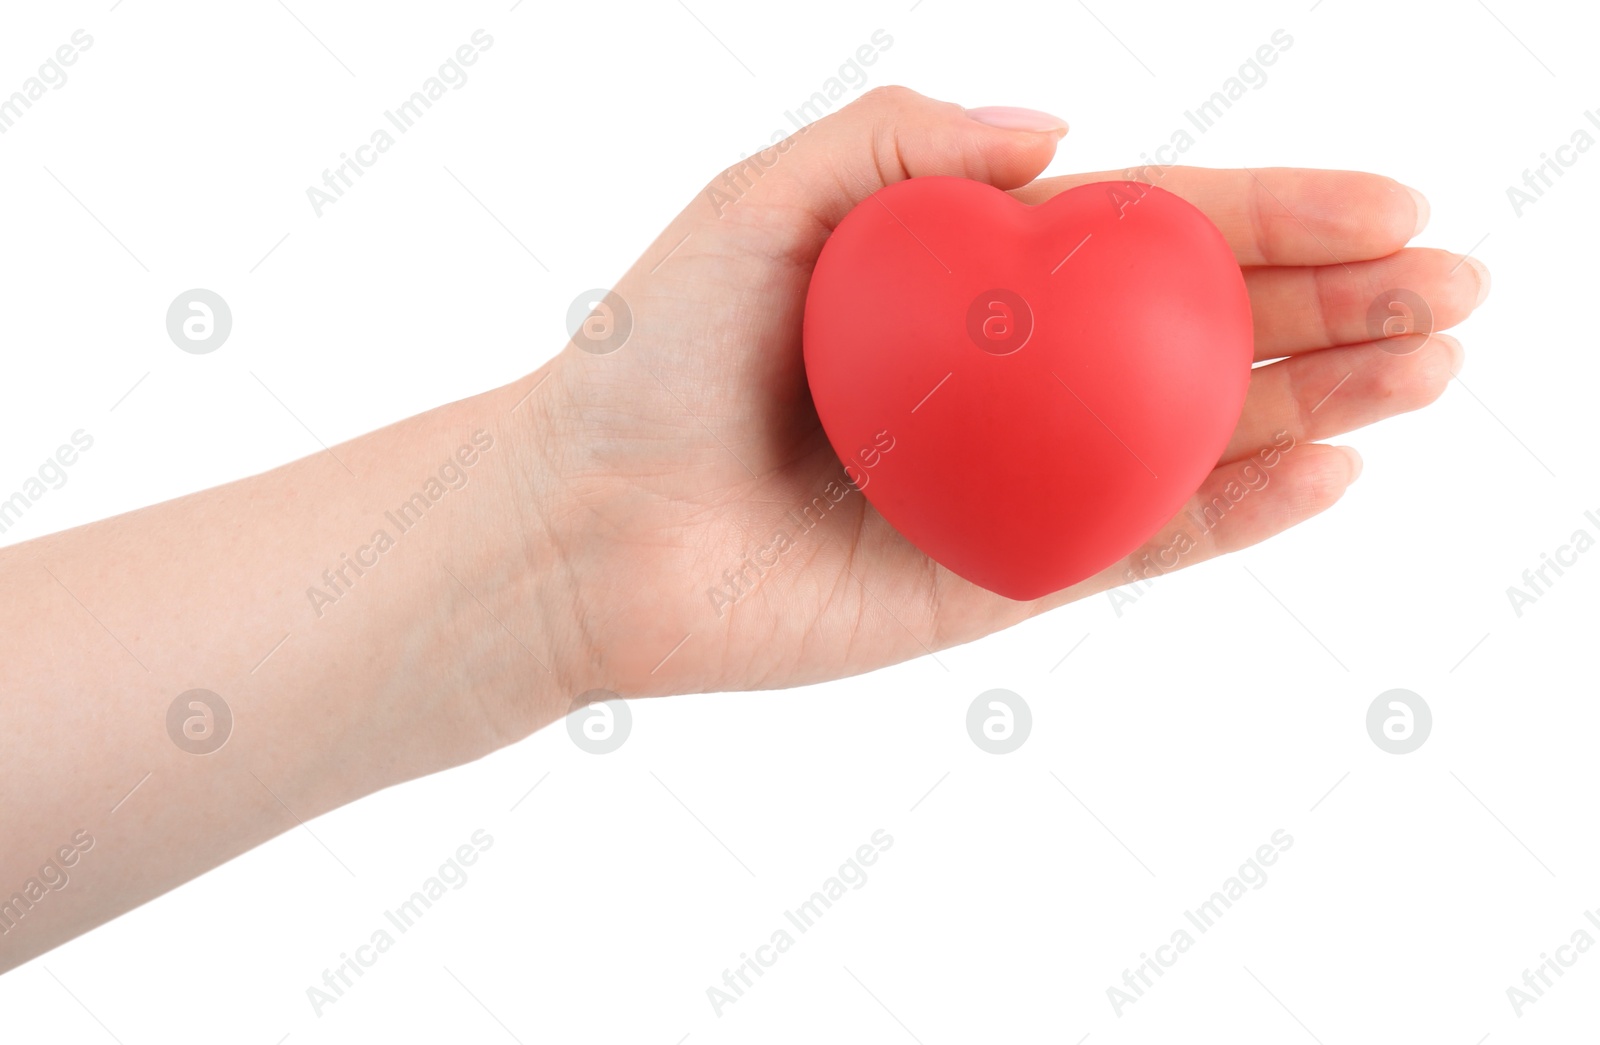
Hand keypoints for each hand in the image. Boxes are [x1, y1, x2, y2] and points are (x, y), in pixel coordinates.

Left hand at [511, 87, 1486, 704]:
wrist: (582, 524)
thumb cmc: (650, 356)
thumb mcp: (759, 201)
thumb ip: (898, 144)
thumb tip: (1067, 138)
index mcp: (972, 285)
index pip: (1153, 235)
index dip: (1280, 216)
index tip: (1396, 204)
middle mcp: (1009, 384)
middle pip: (1202, 336)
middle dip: (1339, 311)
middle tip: (1458, 295)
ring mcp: (1011, 486)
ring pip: (1194, 441)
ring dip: (1321, 407)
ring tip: (1430, 371)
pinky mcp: (992, 584)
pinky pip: (1133, 547)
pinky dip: (1231, 517)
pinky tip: (1327, 472)